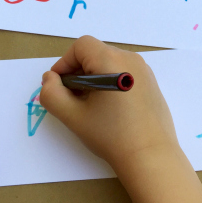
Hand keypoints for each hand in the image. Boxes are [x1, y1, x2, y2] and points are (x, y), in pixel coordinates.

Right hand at [40, 36, 201, 202]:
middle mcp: (131, 59)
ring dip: (93, 77)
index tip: (59, 85)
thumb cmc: (111, 135)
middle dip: (78, 71)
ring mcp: (144, 70)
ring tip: (89, 105)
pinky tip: (108, 108)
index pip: (81, 46)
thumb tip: (50, 78)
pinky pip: (124, 72)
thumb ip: (52, 94)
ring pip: (110, 62)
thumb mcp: (73, 116)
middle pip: (96, 52)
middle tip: (71, 98)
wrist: (150, 156)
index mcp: (112, 61)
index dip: (65, 62)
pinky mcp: (151, 83)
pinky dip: (110, 81)